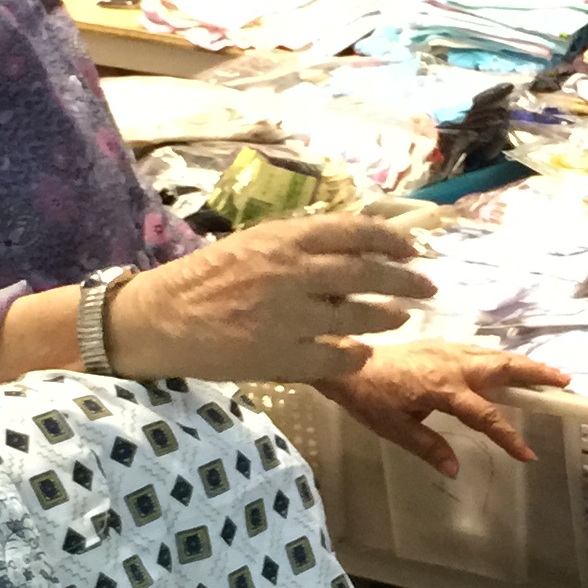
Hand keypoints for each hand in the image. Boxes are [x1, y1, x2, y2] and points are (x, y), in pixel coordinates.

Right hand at [108, 215, 434, 386]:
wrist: (160, 319)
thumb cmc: (205, 278)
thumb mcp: (252, 243)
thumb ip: (298, 243)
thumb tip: (353, 245)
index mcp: (282, 238)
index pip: (354, 231)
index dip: (392, 240)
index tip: (413, 248)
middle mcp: (290, 273)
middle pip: (367, 273)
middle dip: (405, 280)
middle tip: (427, 287)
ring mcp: (288, 317)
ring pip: (358, 316)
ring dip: (387, 317)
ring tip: (401, 318)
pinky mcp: (280, 356)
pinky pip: (336, 357)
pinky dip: (355, 355)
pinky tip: (362, 353)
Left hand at [322, 341, 570, 475]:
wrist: (347, 362)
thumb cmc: (369, 398)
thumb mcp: (394, 429)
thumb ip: (428, 447)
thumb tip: (454, 469)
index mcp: (443, 389)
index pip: (486, 416)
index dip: (508, 436)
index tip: (528, 453)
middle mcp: (453, 365)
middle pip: (503, 368)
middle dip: (535, 374)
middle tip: (564, 382)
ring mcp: (448, 351)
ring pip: (495, 355)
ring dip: (524, 363)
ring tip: (548, 372)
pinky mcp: (442, 346)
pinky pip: (481, 350)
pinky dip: (502, 358)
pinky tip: (509, 365)